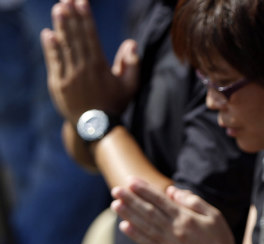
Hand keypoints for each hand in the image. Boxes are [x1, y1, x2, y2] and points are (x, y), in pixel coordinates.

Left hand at [41, 0, 138, 123]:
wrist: (96, 127)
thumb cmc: (115, 104)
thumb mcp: (130, 86)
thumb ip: (132, 64)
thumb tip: (131, 43)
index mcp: (100, 67)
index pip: (91, 36)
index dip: (85, 18)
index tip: (81, 2)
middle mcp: (83, 69)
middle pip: (76, 37)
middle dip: (71, 17)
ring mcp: (69, 76)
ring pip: (64, 47)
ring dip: (60, 27)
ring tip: (58, 9)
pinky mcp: (57, 84)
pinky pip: (54, 62)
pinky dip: (50, 48)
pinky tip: (48, 33)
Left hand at [110, 177, 239, 243]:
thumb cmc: (220, 239)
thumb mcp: (213, 215)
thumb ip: (193, 201)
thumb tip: (171, 191)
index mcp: (185, 218)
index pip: (160, 201)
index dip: (144, 190)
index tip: (131, 181)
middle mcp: (174, 230)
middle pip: (148, 212)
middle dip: (131, 200)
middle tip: (116, 189)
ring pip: (144, 226)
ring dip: (128, 215)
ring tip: (115, 204)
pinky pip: (147, 243)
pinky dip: (135, 235)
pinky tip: (124, 226)